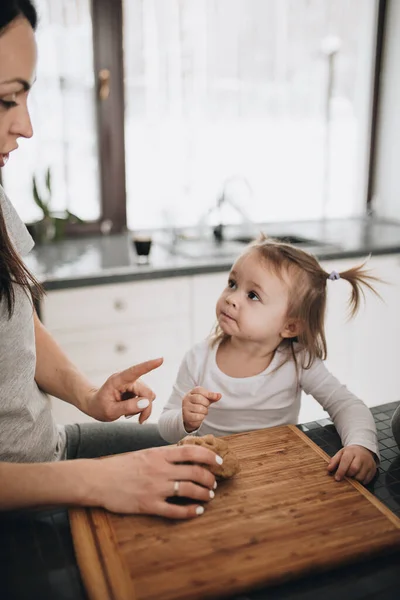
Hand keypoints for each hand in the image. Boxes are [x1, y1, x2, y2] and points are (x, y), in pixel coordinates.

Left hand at [82, 358, 162, 422]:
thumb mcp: (110, 411)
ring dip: (142, 408)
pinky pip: (146, 399)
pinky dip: (141, 407)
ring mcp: (133, 383)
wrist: (94, 404)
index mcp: (118, 380)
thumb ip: (127, 407)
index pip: (135, 371)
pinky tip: (130, 408)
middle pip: (147, 392)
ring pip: (148, 396)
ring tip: (127, 412)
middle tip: (140, 420)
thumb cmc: (99, 406)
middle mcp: (128, 379)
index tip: (160, 360)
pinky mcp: (137, 388)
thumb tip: (146, 403)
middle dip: (145, 408)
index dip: (148, 366)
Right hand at [89, 444, 221, 517]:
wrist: (98, 479)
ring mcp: (155, 488)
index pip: (191, 451)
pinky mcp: (149, 505)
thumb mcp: (143, 454)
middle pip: (195, 472)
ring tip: (209, 495)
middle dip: (209, 478)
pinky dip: (190, 511)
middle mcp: (160, 470)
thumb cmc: (120, 466)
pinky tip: (197, 511)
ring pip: (189, 490)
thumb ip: (162, 456)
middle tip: (214, 482)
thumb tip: (182, 456)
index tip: (218, 460)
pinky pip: (175, 510)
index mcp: (159, 454)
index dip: (209, 455)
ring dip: (203, 493)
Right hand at [182, 386, 221, 431]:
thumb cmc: (198, 406)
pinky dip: (202, 417)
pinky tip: (201, 416)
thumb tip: (219, 395)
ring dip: (204, 411)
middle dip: (206, 403)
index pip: (199, 390)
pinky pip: (197, 416)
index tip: (216, 397)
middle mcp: (187, 399)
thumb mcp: (205, 399)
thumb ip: (212, 397)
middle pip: (198, 398)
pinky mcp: (186, 416)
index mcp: (192, 392)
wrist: (188, 417)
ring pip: (199, 408)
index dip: (209, 393)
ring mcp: (185, 407)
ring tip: (203, 412)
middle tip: (206, 406)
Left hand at [327, 444, 376, 484]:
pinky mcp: (373, 469)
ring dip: (355, 479)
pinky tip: (358, 476)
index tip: (337, 478)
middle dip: (348, 475)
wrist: (364, 449)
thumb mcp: (341, 453)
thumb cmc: (350, 453)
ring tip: (352, 475)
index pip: (346, 461)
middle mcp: (361, 457)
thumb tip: (329, 469)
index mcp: (351, 452)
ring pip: (361, 476)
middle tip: (346, 475)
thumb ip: (334, 460)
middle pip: (354, 469)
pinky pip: (367, 479)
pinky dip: (361, 481)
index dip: (341, 471)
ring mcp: (368, 463)